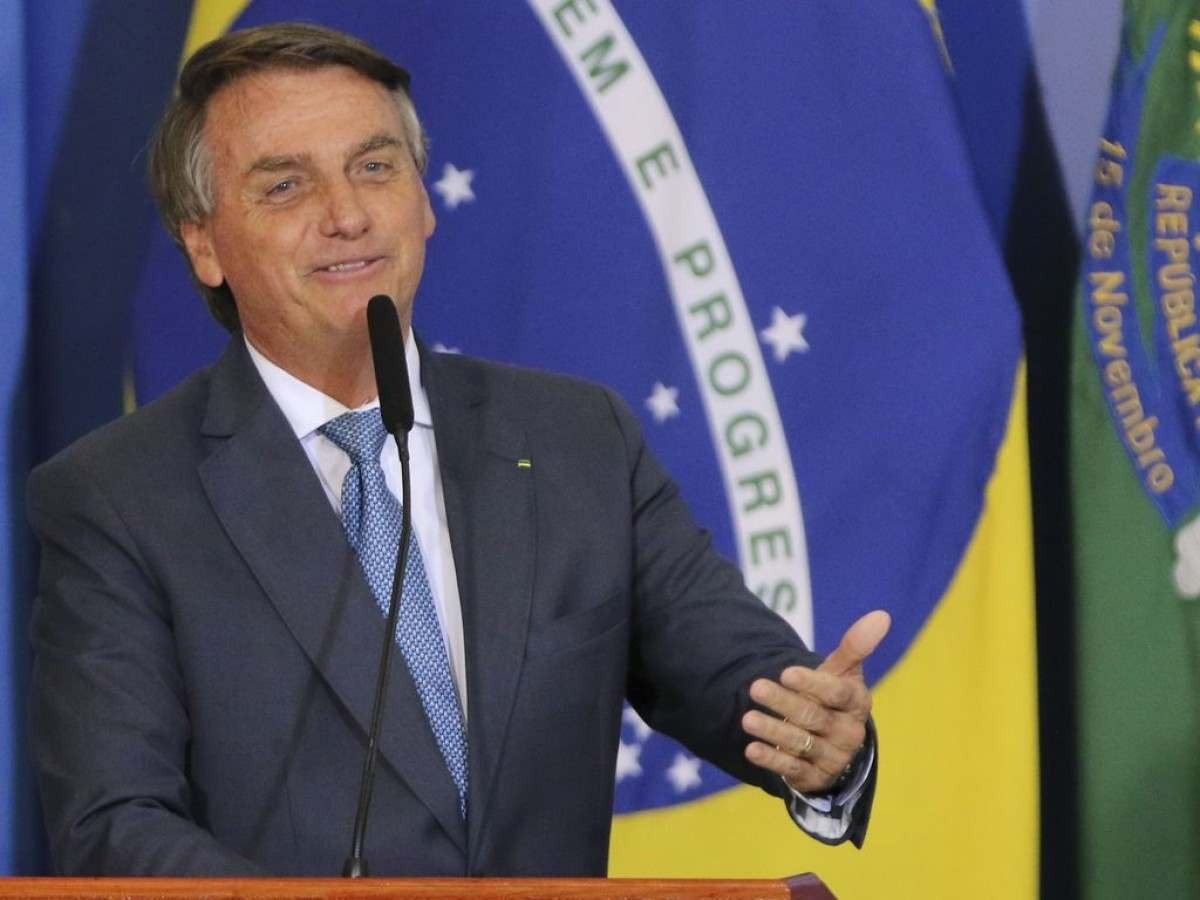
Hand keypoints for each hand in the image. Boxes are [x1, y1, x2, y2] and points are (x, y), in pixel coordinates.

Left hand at [741, 610, 890, 793]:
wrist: (833, 740)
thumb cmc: (833, 697)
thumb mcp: (843, 672)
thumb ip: (856, 646)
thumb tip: (882, 615)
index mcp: (857, 703)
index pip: (837, 693)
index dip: (813, 683)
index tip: (787, 672)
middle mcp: (848, 733)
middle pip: (813, 717)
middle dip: (783, 702)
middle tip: (756, 687)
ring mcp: (831, 757)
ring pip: (801, 743)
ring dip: (773, 731)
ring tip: (748, 719)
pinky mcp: (813, 777)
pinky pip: (791, 768)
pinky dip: (771, 759)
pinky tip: (752, 749)